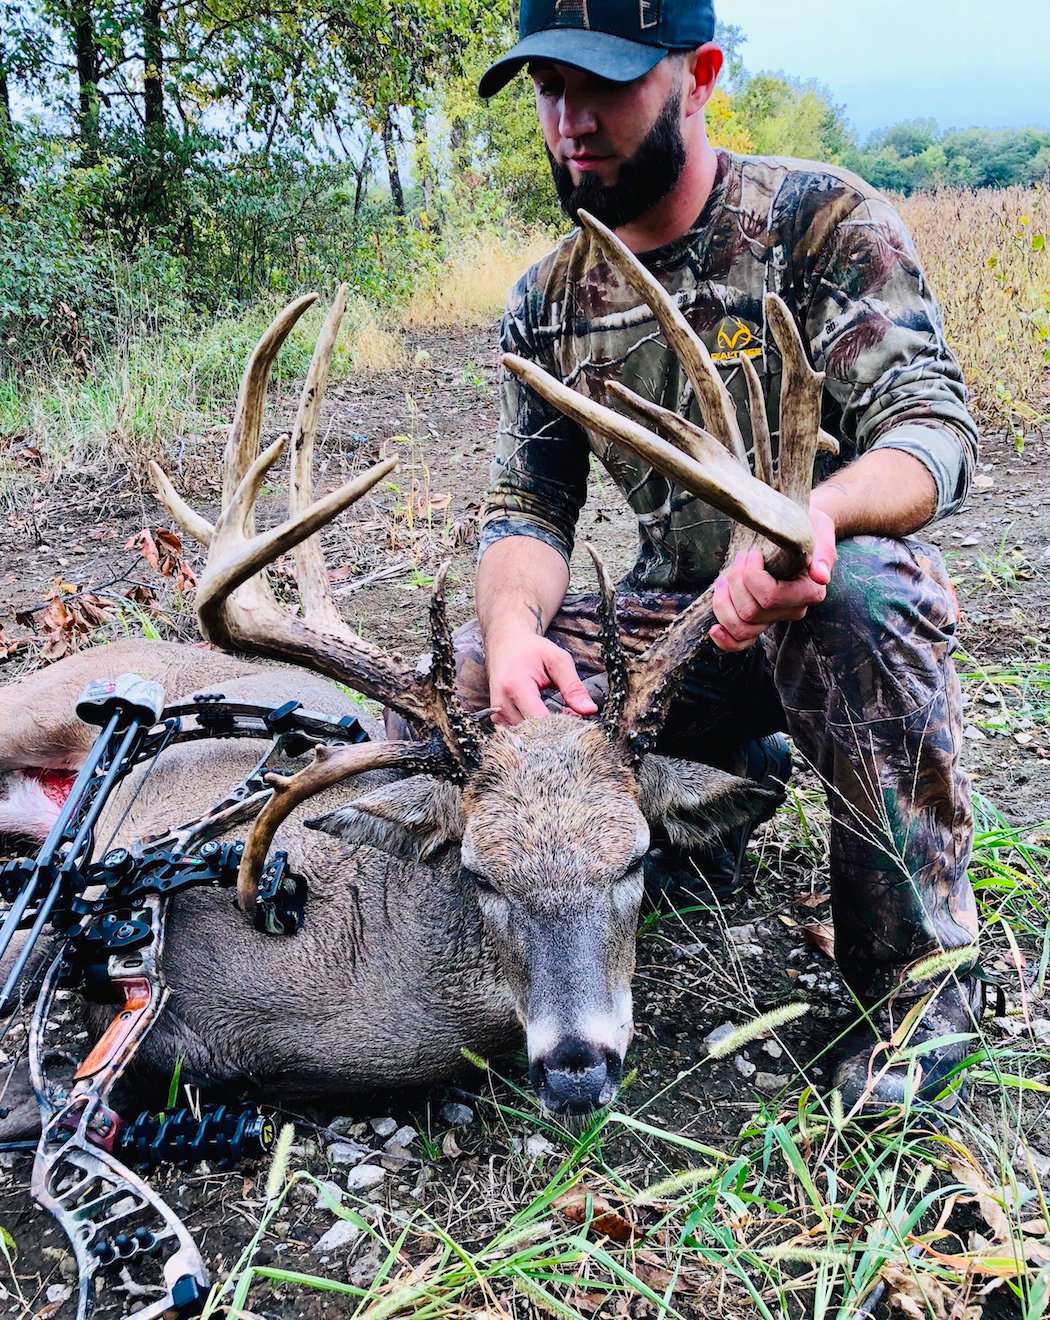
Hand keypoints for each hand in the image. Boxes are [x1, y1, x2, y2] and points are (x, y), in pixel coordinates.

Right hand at [487, 633, 598, 726]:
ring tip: (559, 713)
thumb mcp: (558, 660)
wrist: (506, 644)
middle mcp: (502, 703)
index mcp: (516, 686)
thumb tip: (589, 710)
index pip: (540, 720)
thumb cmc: (532, 650)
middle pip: (533, 733)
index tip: (577, 717)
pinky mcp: (497, 720)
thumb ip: (574, 687)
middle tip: (572, 715)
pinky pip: (519, 735)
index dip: (562, 725)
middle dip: (557, 729)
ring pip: (526, 737)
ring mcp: (497, 714)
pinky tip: (546, 718)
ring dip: (546, 732)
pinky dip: (536, 731)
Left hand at [709, 506, 836, 652]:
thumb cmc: (805, 526)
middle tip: (740, 558)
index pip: (771, 597)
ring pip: (742, 628)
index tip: (753, 553)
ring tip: (725, 578)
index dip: (752, 576)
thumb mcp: (818, 529)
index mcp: (809, 591)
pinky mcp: (760, 620)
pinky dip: (726, 641)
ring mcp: (775, 617)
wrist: (795, 529)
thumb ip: (822, 552)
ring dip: (724, 602)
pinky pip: (742, 642)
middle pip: (751, 612)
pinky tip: (715, 629)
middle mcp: (794, 609)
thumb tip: (821, 576)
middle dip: (735, 582)